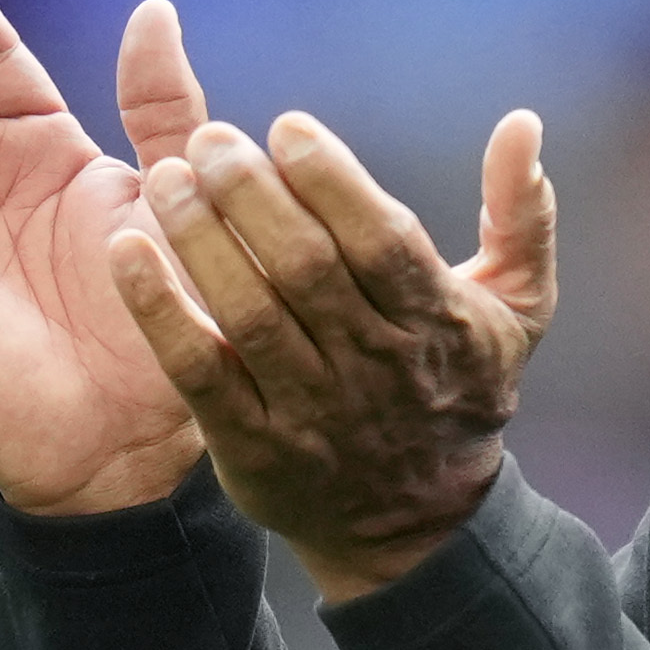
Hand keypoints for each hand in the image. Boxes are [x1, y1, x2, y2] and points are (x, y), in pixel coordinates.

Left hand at [113, 104, 556, 600]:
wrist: (421, 526)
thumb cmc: (461, 390)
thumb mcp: (518, 308)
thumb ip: (522, 215)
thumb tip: (522, 122)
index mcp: (437, 322)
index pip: (382, 241)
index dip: (332, 180)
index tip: (287, 128)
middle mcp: (374, 365)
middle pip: (307, 268)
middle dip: (254, 196)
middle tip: (212, 140)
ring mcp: (312, 410)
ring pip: (251, 312)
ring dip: (202, 239)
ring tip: (167, 178)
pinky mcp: (254, 446)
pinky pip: (199, 371)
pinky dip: (160, 312)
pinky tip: (127, 252)